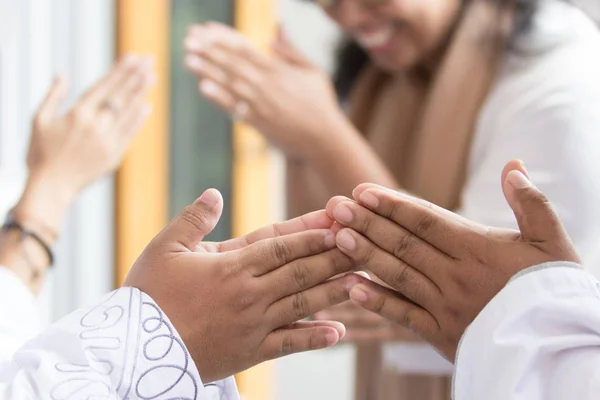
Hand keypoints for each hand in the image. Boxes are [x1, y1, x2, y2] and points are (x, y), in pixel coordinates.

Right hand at [18, 55, 154, 233]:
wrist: (52, 187)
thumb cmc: (41, 154)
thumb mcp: (39, 120)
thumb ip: (53, 96)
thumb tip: (62, 74)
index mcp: (78, 115)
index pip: (104, 87)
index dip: (119, 71)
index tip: (132, 57)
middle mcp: (96, 126)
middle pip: (120, 96)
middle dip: (135, 77)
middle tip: (149, 61)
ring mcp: (108, 141)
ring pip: (128, 113)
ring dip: (141, 94)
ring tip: (152, 77)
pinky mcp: (115, 156)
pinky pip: (130, 133)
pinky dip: (139, 119)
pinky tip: (147, 106)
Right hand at [125, 189, 358, 382]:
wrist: (134, 350)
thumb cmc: (147, 296)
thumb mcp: (164, 248)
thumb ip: (193, 218)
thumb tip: (215, 193)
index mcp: (230, 266)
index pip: (281, 246)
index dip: (312, 234)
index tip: (339, 224)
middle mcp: (249, 294)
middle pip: (301, 272)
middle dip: (335, 257)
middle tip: (366, 246)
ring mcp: (253, 325)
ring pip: (303, 305)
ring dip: (335, 292)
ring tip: (363, 280)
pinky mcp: (250, 352)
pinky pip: (288, 344)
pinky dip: (314, 338)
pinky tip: (339, 333)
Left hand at [184, 23, 343, 159]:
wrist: (325, 139)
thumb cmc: (322, 105)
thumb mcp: (313, 72)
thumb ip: (291, 52)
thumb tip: (272, 34)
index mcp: (279, 70)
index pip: (244, 48)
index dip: (223, 37)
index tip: (205, 28)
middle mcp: (268, 85)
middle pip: (233, 63)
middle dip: (209, 50)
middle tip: (188, 39)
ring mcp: (262, 104)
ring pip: (230, 84)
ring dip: (208, 71)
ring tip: (188, 59)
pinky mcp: (260, 123)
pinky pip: (236, 109)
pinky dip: (220, 98)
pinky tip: (204, 88)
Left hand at [328, 160, 579, 360]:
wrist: (559, 348)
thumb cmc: (554, 289)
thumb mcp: (553, 242)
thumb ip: (532, 203)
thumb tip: (513, 166)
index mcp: (479, 250)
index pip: (427, 222)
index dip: (393, 205)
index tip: (362, 191)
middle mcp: (457, 277)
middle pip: (404, 245)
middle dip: (367, 223)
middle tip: (335, 207)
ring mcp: (446, 307)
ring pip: (399, 276)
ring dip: (366, 255)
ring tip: (338, 237)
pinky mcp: (442, 335)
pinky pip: (404, 316)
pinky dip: (377, 302)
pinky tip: (351, 288)